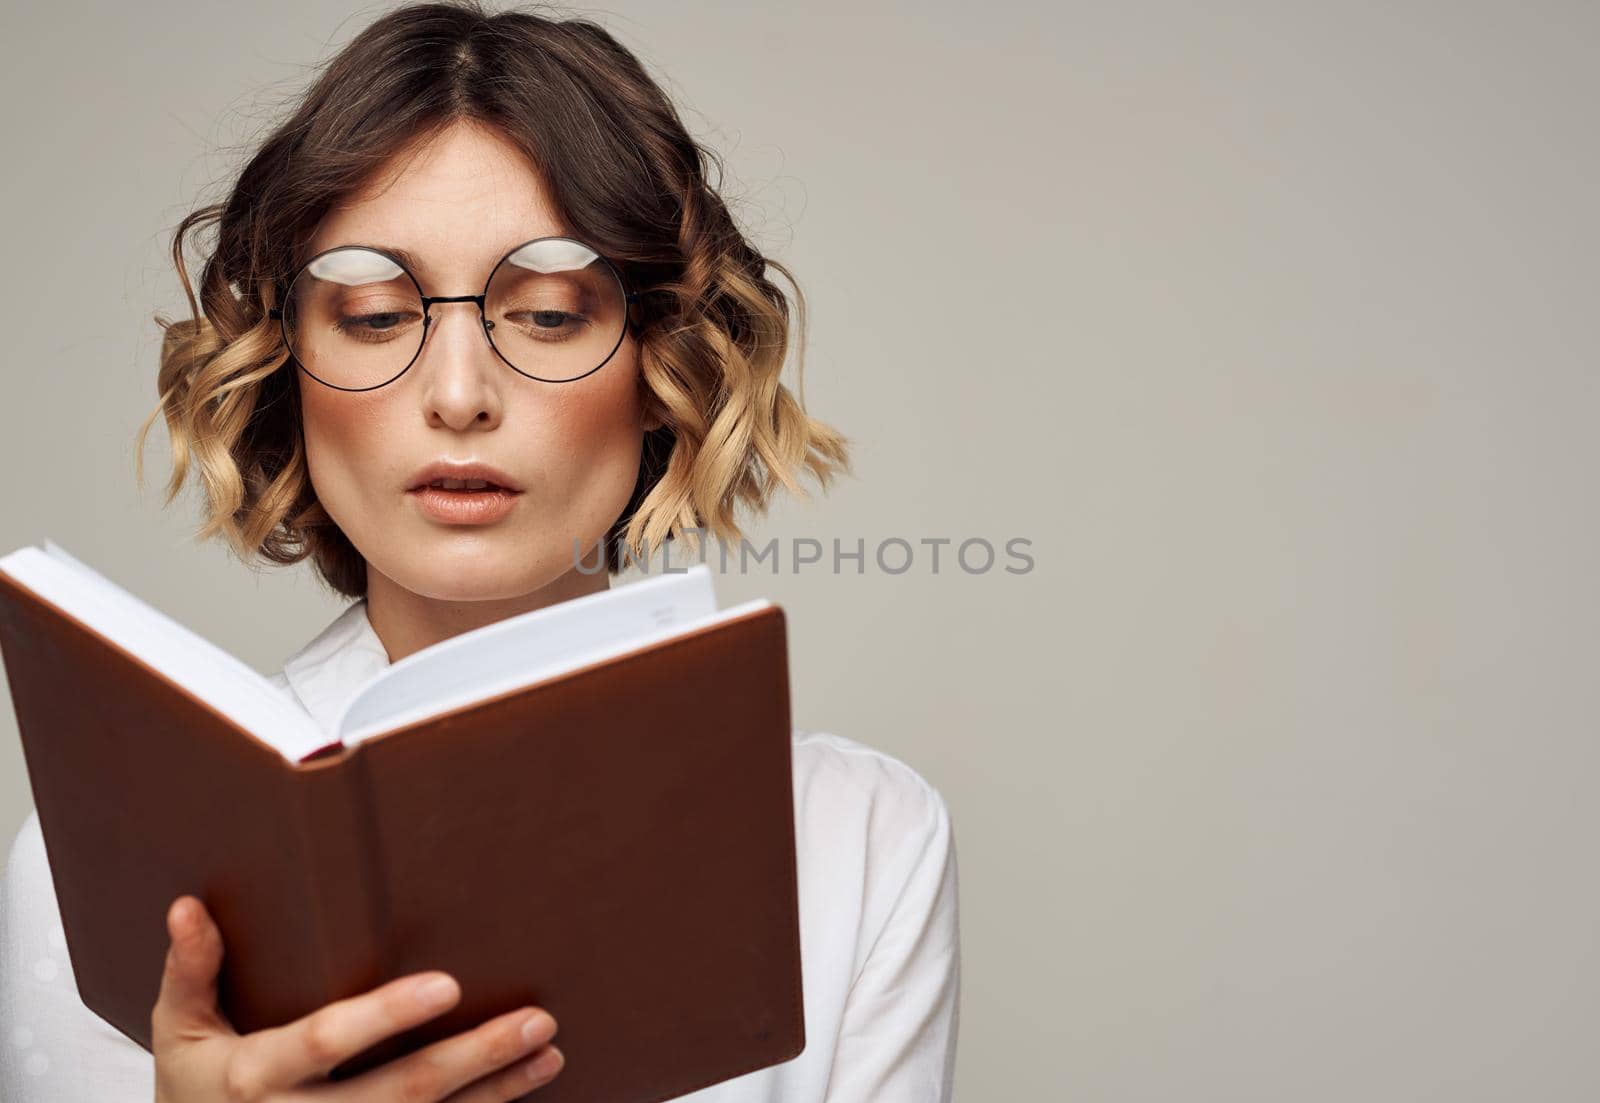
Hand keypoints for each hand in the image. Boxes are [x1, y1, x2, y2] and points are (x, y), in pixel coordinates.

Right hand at [151, 894, 563, 1100]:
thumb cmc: (193, 1092)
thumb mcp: (177, 1034)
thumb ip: (190, 972)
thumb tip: (187, 907)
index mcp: (255, 1079)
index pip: (327, 1041)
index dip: (386, 1016)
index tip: (448, 985)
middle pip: (399, 1094)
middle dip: (473, 1058)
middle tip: (537, 1020)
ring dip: (496, 1091)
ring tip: (549, 1050)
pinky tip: (524, 1087)